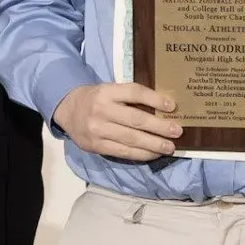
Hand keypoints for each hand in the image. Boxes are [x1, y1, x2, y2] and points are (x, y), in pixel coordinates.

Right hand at [55, 83, 180, 160]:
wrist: (68, 110)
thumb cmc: (97, 99)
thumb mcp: (110, 90)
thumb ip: (131, 97)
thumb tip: (163, 107)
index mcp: (107, 91)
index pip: (134, 92)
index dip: (154, 99)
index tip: (172, 106)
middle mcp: (101, 110)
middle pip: (136, 119)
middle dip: (159, 127)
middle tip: (177, 131)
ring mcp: (98, 130)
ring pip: (131, 139)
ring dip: (154, 144)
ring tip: (170, 147)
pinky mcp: (96, 146)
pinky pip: (123, 152)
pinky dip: (141, 154)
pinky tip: (153, 154)